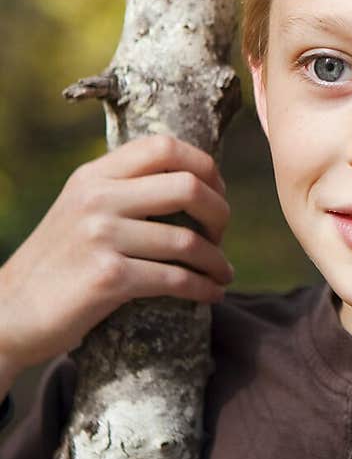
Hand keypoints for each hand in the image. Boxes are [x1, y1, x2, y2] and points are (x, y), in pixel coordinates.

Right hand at [0, 134, 233, 379]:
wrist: (8, 312)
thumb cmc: (56, 265)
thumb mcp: (79, 211)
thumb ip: (121, 192)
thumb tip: (190, 184)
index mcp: (93, 176)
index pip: (164, 146)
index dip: (204, 166)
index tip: (216, 193)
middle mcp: (97, 199)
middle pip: (187, 186)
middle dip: (220, 212)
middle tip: (221, 235)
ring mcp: (101, 237)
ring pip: (187, 240)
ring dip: (217, 261)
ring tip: (223, 273)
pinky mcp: (108, 277)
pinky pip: (176, 279)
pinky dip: (203, 288)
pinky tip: (211, 294)